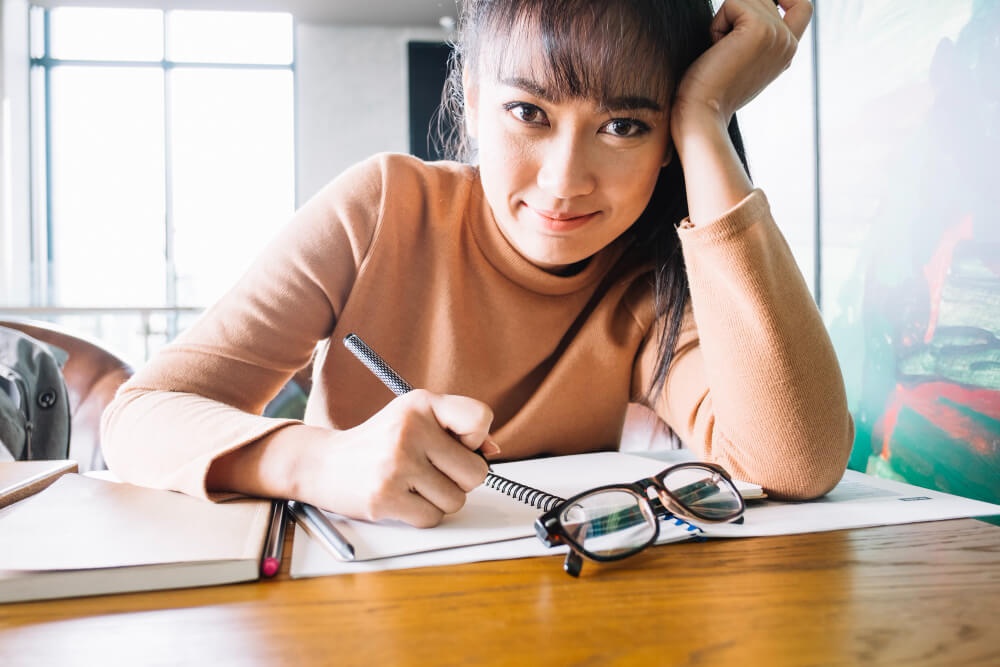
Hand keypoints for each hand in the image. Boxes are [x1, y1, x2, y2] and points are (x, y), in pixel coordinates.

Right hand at [292, 389, 493, 526]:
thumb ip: (457, 428)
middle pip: (475, 472)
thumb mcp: (416, 418)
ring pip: (455, 500)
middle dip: (460, 479)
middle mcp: (409, 429)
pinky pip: (432, 518)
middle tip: (433, 471)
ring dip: (440, 499)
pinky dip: (422, 515)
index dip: (476, 439)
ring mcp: (396, 464)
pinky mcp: (385, 497)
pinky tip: (402, 498)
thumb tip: (492, 451)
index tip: (457, 443)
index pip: (480, 418)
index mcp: (421, 403)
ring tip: (413, 484)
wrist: (324, 463)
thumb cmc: (380, 442)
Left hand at [673, 0, 812, 124]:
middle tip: (724, 50)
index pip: (800, 6)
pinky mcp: (760, 28)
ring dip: (724, 20)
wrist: (703, 113)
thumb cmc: (710, 92)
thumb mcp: (742, 60)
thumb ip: (752, 36)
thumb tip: (742, 8)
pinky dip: (717, 24)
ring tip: (721, 51)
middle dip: (736, 14)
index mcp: (787, 52)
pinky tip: (717, 49)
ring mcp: (778, 34)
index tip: (750, 8)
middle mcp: (788, 42)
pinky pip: (733, 2)